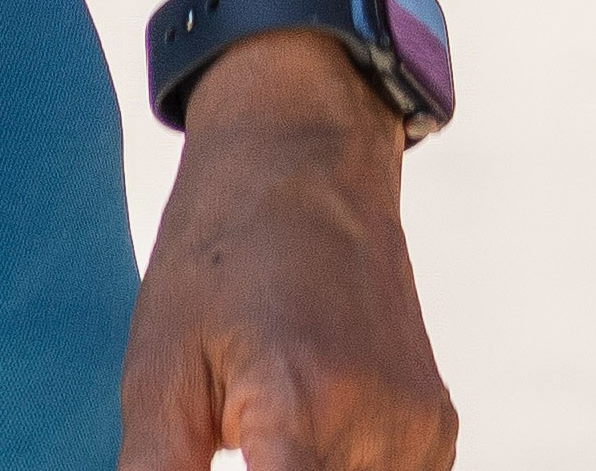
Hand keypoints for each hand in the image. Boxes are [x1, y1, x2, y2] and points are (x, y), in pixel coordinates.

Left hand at [120, 40, 453, 470]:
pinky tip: (297, 451)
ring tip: (257, 441)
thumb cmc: (217, 257)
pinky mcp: (436, 427)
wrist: (307, 156)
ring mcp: (418, 428)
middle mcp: (378, 423)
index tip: (227, 468)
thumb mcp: (159, 373)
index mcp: (299, 406)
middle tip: (230, 447)